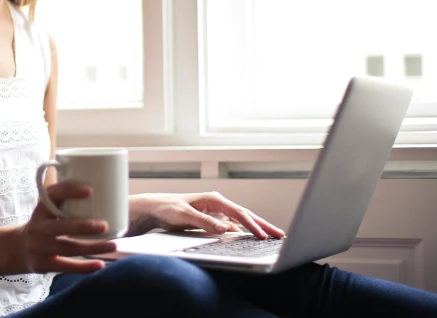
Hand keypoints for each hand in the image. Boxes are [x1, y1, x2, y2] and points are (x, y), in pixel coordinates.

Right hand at [16, 182, 116, 273]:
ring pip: (69, 248)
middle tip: (105, 225)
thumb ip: (64, 200)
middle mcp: (40, 227)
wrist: (16, 249)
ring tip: (113, 244)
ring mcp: (41, 247)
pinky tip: (100, 264)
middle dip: (83, 226)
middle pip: (61, 227)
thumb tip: (97, 184)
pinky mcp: (44, 264)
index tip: (89, 190)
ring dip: (92, 247)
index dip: (69, 191)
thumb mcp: (45, 209)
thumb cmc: (42, 224)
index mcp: (41, 209)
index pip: (52, 195)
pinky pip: (67, 267)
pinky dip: (84, 267)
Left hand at [129, 192, 285, 239]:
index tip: (263, 236)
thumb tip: (225, 229)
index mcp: (213, 199)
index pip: (238, 213)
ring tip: (272, 236)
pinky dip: (244, 231)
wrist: (156, 208)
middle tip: (280, 235)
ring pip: (241, 220)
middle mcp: (217, 203)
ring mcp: (216, 211)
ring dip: (256, 228)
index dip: (252, 225)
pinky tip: (252, 237)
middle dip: (263, 224)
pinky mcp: (213, 219)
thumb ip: (204, 222)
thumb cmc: (168, 208)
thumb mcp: (185, 216)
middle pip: (245, 214)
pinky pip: (233, 225)